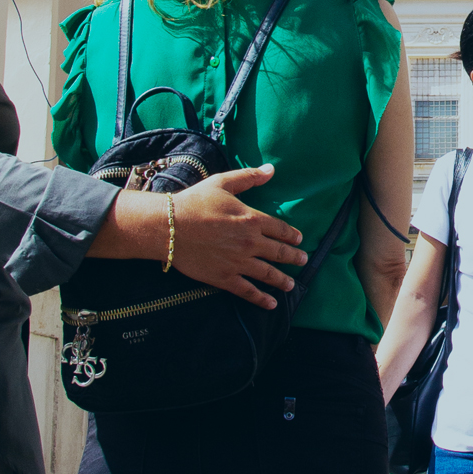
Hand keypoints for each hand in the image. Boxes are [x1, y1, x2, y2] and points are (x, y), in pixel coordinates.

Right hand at [169, 166, 307, 308]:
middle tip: (302, 260)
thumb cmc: (194, 202)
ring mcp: (238, 262)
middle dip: (293, 257)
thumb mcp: (223, 183)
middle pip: (278, 252)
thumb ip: (249, 177)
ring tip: (291, 284)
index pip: (279, 229)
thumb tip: (271, 170)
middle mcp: (250, 243)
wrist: (169, 227)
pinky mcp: (224, 278)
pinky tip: (271, 304)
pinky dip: (261, 299)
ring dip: (282, 280)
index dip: (291, 235)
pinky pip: (248, 291)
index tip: (298, 239)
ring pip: (268, 274)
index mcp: (252, 220)